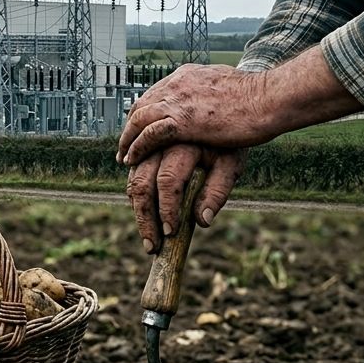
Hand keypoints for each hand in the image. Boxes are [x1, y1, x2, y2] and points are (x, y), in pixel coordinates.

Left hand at [116, 64, 273, 164]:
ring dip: (128, 140)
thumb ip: (214, 91)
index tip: (139, 126)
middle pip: (141, 105)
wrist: (270, 97)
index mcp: (188, 75)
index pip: (155, 93)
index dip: (144, 111)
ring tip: (123, 157)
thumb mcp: (229, 86)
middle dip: (130, 126)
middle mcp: (177, 84)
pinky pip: (148, 135)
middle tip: (125, 145)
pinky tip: (131, 159)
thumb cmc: (260, 96)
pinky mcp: (182, 120)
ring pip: (138, 120)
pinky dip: (137, 148)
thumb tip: (217, 98)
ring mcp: (178, 100)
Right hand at [126, 144, 246, 253]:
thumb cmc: (226, 144)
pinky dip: (136, 199)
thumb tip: (203, 222)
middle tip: (152, 246)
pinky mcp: (141, 150)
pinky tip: (146, 216)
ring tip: (148, 238)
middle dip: (145, 218)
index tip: (171, 233)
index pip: (168, 180)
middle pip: (142, 184)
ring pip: (133, 182)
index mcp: (184, 144)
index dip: (167, 208)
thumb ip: (217, 191)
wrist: (217, 116)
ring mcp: (146, 146)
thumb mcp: (230, 164)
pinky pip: (132, 177)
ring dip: (138, 213)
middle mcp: (159, 143)